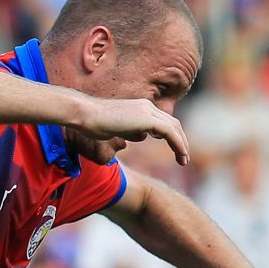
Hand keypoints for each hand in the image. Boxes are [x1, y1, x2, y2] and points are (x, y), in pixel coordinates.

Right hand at [72, 95, 189, 164]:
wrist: (85, 114)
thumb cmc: (93, 122)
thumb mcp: (118, 128)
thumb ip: (132, 130)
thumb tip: (141, 135)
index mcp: (140, 107)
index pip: (163, 121)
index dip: (172, 136)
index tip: (175, 150)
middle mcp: (147, 106)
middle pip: (173, 124)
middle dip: (180, 141)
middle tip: (183, 158)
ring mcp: (147, 111)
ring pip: (174, 128)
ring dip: (182, 145)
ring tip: (183, 161)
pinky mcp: (146, 119)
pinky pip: (169, 133)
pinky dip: (178, 145)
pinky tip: (181, 156)